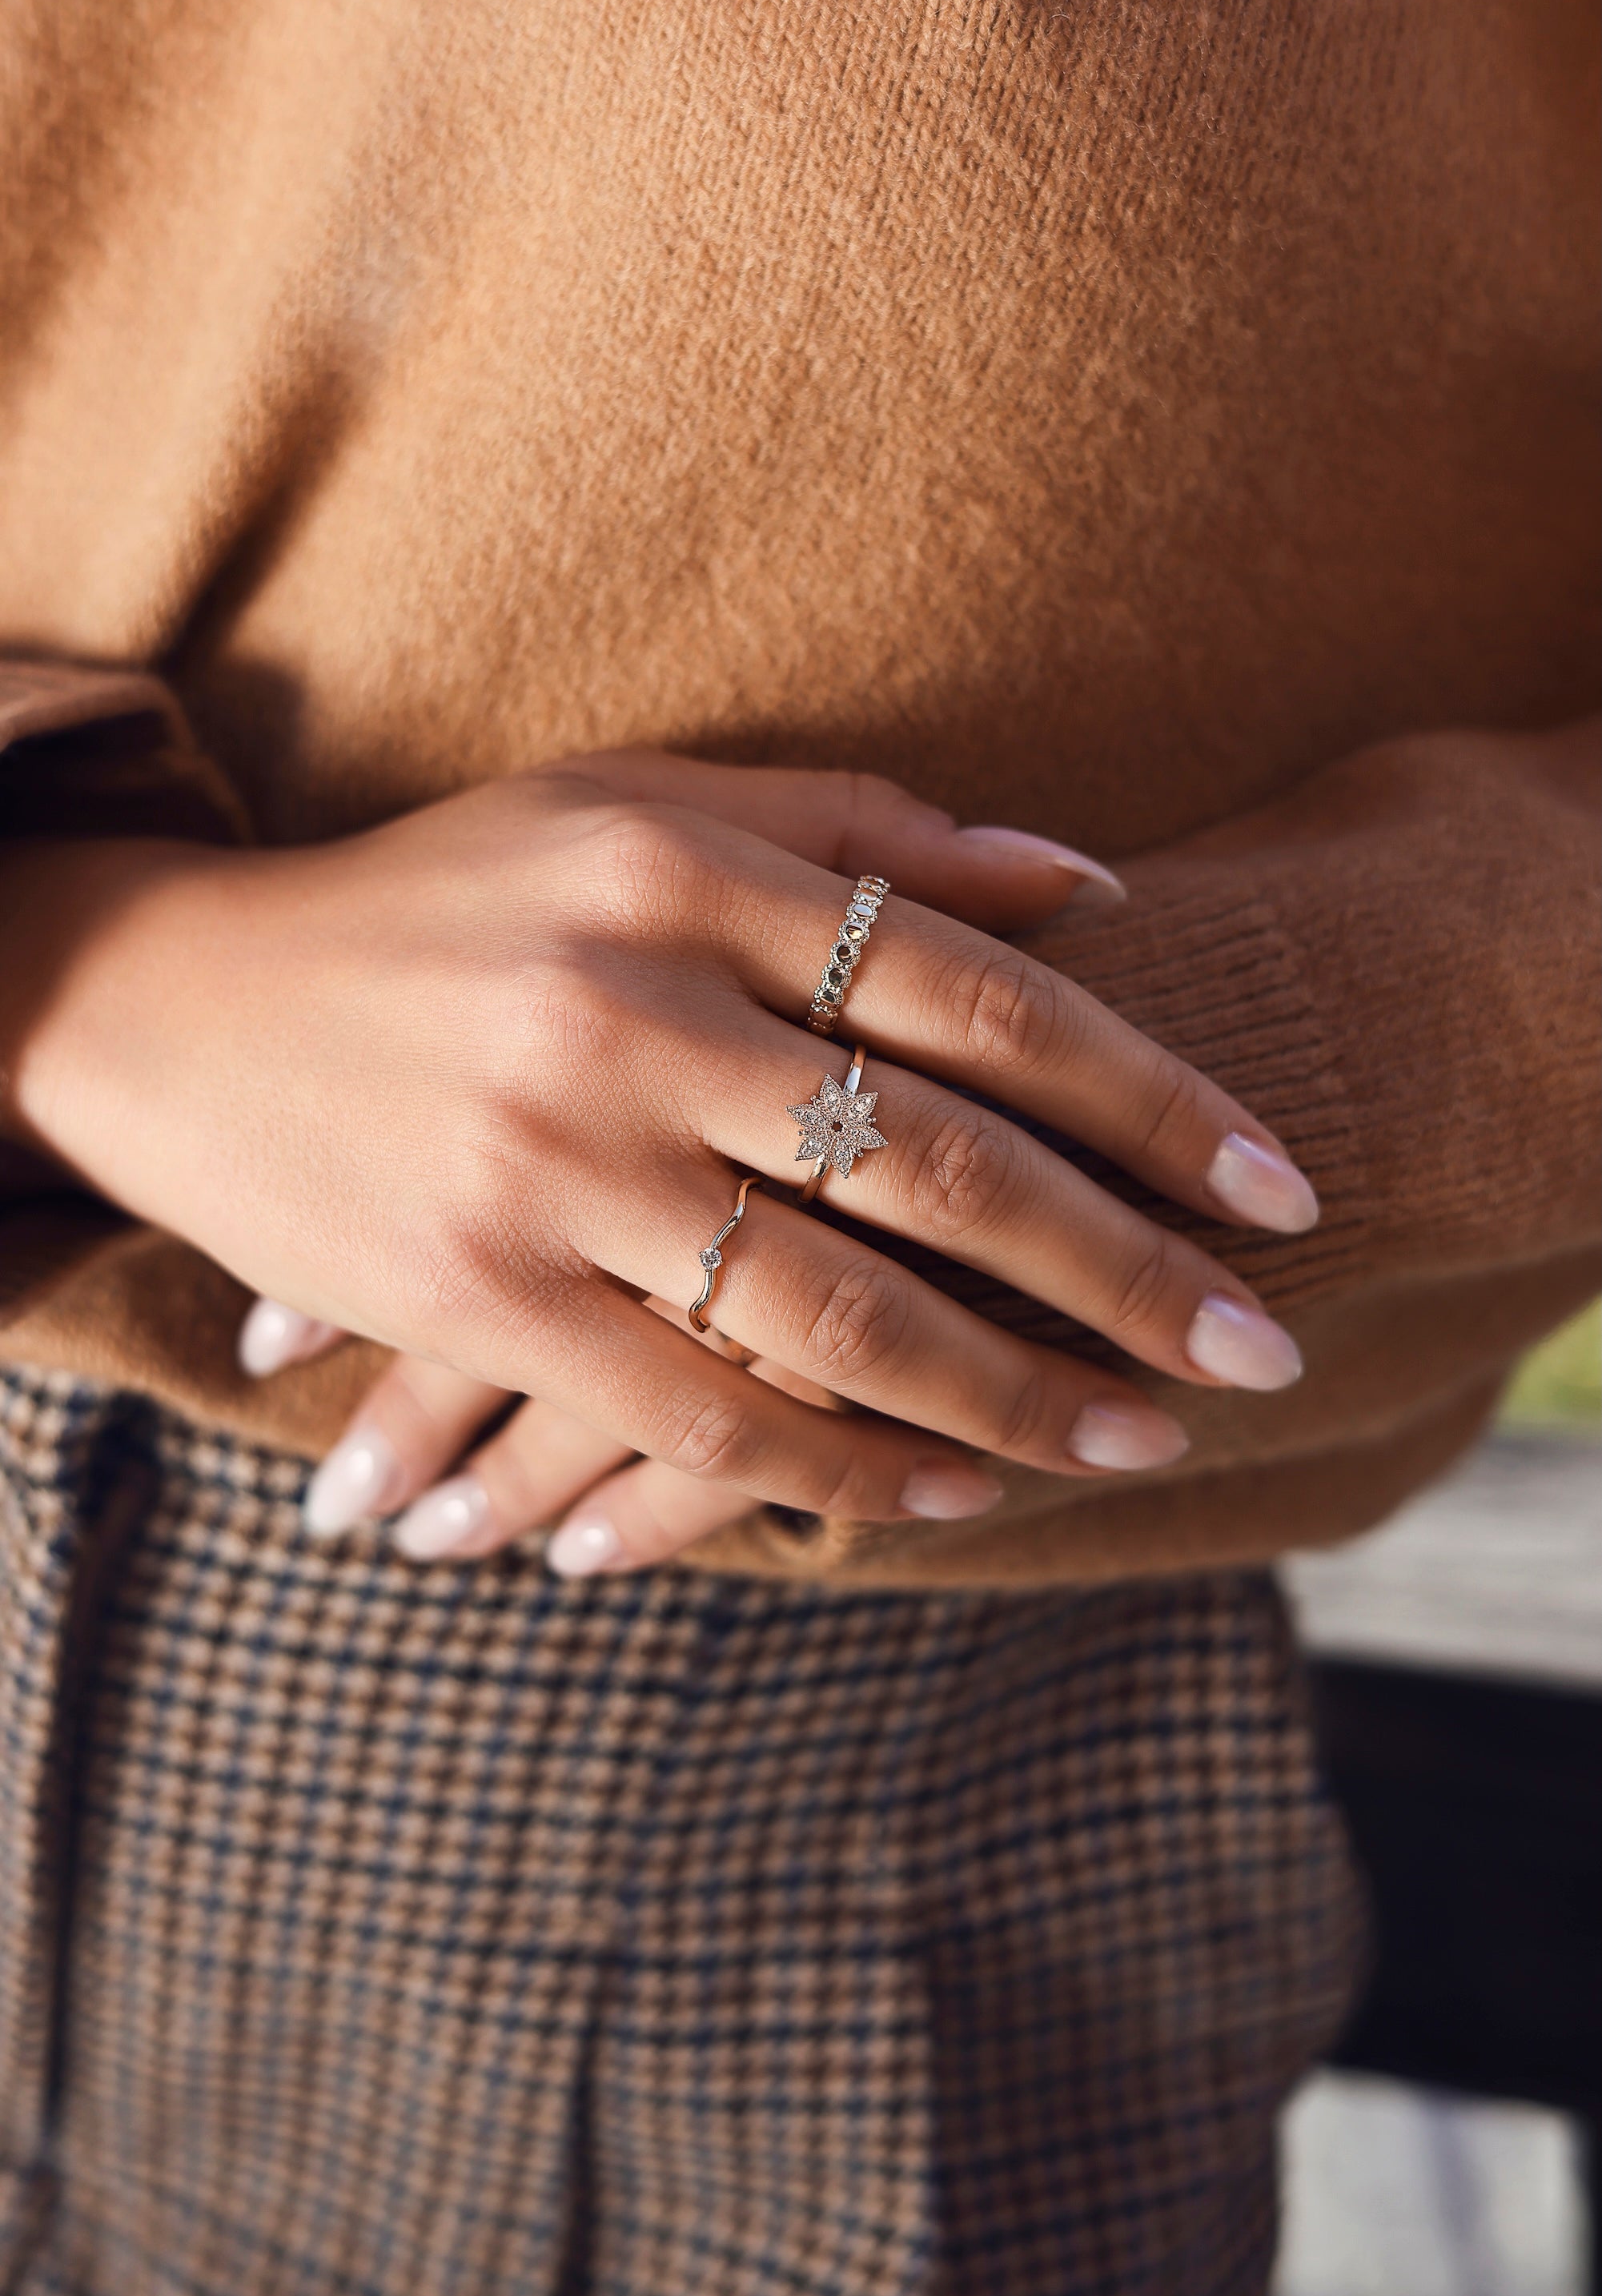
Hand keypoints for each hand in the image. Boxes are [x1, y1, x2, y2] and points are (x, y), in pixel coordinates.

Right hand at [3, 751, 1315, 1558]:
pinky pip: (694, 1407)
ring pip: (835, 1311)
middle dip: (1125, 1273)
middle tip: (1256, 1348)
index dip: (1152, 1096)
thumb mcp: (633, 802)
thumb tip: (1097, 889)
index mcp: (684, 872)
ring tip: (1134, 1446)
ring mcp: (549, 1162)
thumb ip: (865, 831)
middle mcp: (630, 1012)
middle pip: (940, 1167)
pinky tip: (944, 1493)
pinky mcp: (475, 1290)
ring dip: (1011, 1395)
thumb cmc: (441, 892)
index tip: (1273, 1185)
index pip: (978, 995)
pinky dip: (836, 1462)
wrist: (175, 997)